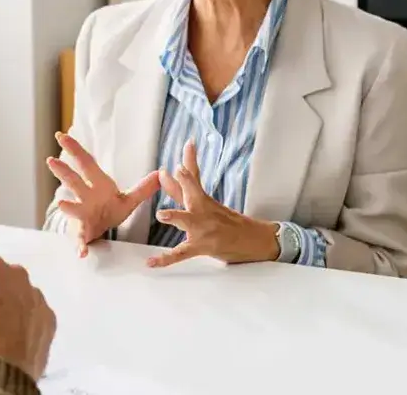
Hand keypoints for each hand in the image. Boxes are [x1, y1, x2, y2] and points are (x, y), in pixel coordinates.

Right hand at [45, 131, 159, 256]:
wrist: (100, 231)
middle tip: (51, 161)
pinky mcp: (83, 232)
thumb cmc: (109, 210)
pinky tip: (82, 251)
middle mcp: (85, 197)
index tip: (61, 136)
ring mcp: (82, 214)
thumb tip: (160, 174)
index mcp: (96, 184)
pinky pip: (80, 239)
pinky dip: (80, 245)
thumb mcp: (127, 199)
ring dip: (67, 206)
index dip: (74, 149)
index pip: (85, 163)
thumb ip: (143, 188)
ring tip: (61, 204)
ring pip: (72, 208)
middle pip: (73, 182)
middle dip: (63, 172)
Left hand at [147, 140, 279, 268]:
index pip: (194, 176)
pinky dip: (165, 259)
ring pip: (188, 221)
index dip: (190, 159)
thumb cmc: (229, 221)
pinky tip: (152, 261)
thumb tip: (173, 170)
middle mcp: (203, 211)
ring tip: (162, 215)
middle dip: (183, 182)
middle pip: (191, 193)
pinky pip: (181, 253)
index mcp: (204, 200)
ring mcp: (202, 229)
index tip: (188, 144)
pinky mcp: (202, 246)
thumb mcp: (208, 202)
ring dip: (176, 216)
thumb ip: (186, 189)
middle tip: (170, 172)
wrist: (254, 241)